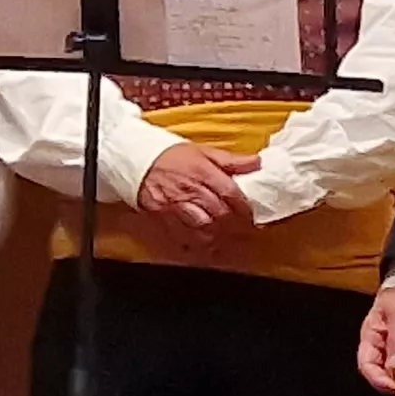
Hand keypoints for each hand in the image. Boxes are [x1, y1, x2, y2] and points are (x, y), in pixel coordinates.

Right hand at [136, 142, 259, 236]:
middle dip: (235, 224)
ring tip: (228, 237)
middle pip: (219, 213)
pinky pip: (182, 235)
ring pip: (202, 227)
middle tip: (244, 229)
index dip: (245, 208)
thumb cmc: (172, 156)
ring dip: (218, 234)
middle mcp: (190, 191)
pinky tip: (205, 244)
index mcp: (203, 173)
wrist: (138, 161)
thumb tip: (256, 163)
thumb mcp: (204, 151)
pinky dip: (196, 242)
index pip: (231, 194)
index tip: (252, 215)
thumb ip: (231, 160)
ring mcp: (176, 205)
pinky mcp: (163, 216)